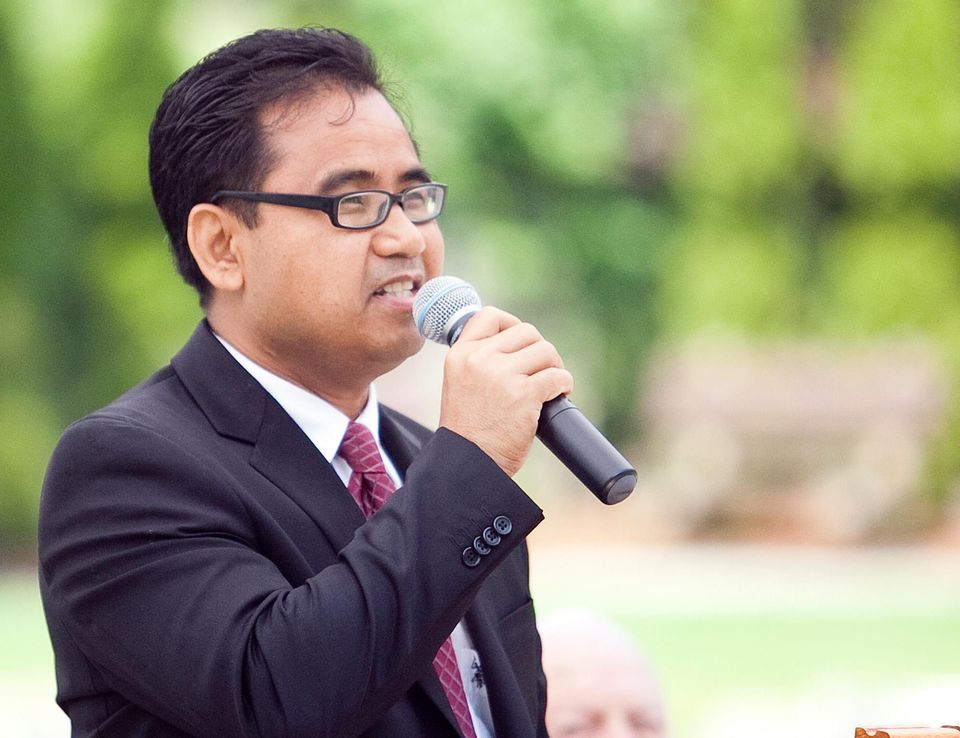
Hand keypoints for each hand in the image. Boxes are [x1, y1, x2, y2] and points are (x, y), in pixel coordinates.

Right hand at [438, 307, 573, 476]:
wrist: (467, 463)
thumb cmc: (468, 430)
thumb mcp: (460, 384)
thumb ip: (478, 362)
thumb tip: (516, 345)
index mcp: (460, 355)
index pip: (489, 316)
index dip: (512, 324)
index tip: (522, 344)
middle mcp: (479, 359)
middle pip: (526, 332)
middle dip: (540, 349)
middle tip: (542, 370)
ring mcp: (502, 375)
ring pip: (546, 351)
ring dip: (555, 366)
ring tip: (551, 384)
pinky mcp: (524, 394)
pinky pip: (557, 376)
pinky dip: (564, 384)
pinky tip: (560, 394)